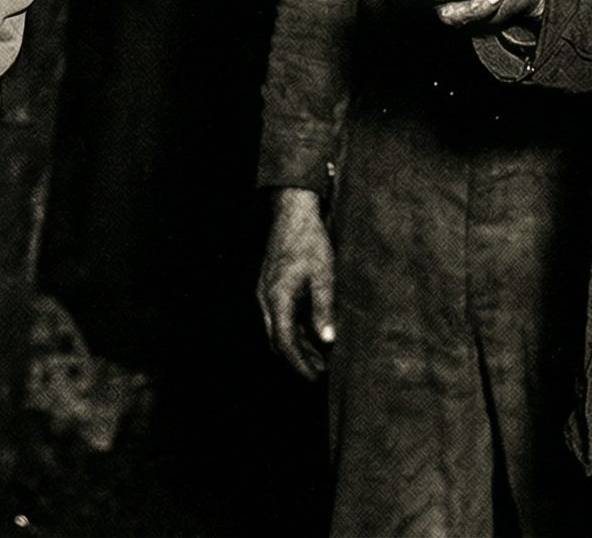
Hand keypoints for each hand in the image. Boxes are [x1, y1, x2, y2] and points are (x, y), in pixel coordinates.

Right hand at [255, 188, 335, 379]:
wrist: (291, 212)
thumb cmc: (309, 241)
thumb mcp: (323, 275)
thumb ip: (323, 310)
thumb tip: (327, 341)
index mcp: (277, 299)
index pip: (285, 343)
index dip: (300, 365)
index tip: (315, 379)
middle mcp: (265, 299)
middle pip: (277, 341)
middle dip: (298, 360)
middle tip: (321, 372)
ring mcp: (265, 293)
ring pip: (276, 330)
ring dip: (296, 345)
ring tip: (320, 357)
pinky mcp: (269, 287)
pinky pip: (278, 317)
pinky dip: (293, 329)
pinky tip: (312, 330)